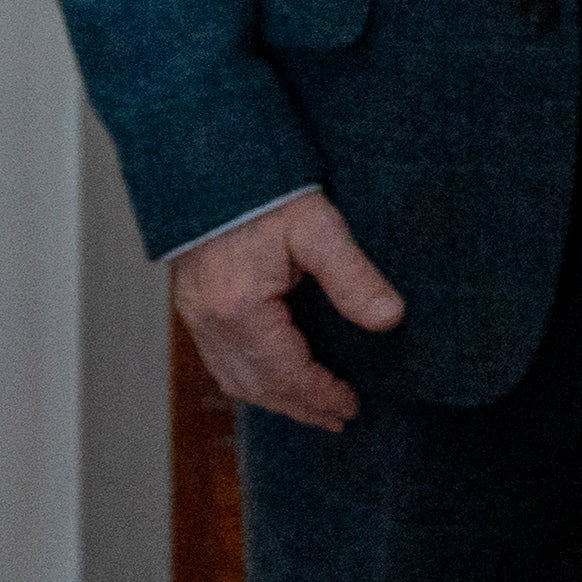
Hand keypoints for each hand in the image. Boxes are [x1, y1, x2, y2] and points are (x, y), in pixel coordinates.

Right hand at [170, 189, 402, 431]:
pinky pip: (218, 359)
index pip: (286, 373)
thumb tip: (390, 319)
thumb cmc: (266, 190)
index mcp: (241, 308)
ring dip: (274, 398)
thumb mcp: (319, 228)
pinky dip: (249, 378)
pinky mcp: (192, 304)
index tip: (351, 407)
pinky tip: (273, 377)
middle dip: (299, 407)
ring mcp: (195, 315)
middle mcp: (210, 321)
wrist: (211, 163)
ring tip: (311, 406)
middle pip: (257, 386)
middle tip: (338, 418)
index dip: (320, 395)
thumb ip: (353, 277)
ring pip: (233, 378)